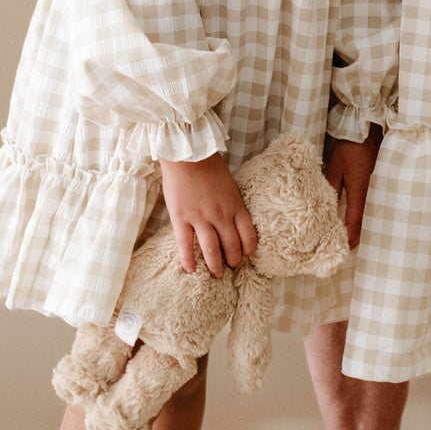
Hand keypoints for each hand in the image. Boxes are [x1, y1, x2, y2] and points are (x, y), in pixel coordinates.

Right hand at [159, 154, 259, 277]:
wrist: (188, 154)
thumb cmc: (209, 165)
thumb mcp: (230, 184)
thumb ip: (232, 203)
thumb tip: (233, 217)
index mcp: (235, 206)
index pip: (249, 236)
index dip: (248, 249)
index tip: (245, 255)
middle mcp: (220, 215)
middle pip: (231, 246)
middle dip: (233, 260)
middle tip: (231, 267)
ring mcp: (200, 218)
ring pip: (211, 250)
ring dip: (215, 266)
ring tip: (216, 275)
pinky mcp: (181, 218)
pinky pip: (185, 245)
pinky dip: (189, 260)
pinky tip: (191, 271)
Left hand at [324, 125, 382, 248]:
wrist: (370, 129)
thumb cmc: (351, 147)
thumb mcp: (336, 167)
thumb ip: (331, 187)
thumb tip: (325, 207)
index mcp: (361, 192)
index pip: (355, 222)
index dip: (350, 238)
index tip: (344, 249)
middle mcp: (373, 194)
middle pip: (367, 223)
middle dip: (358, 236)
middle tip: (348, 247)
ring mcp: (381, 190)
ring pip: (373, 215)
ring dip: (364, 226)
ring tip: (355, 237)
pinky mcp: (383, 185)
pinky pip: (377, 205)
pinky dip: (370, 215)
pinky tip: (365, 218)